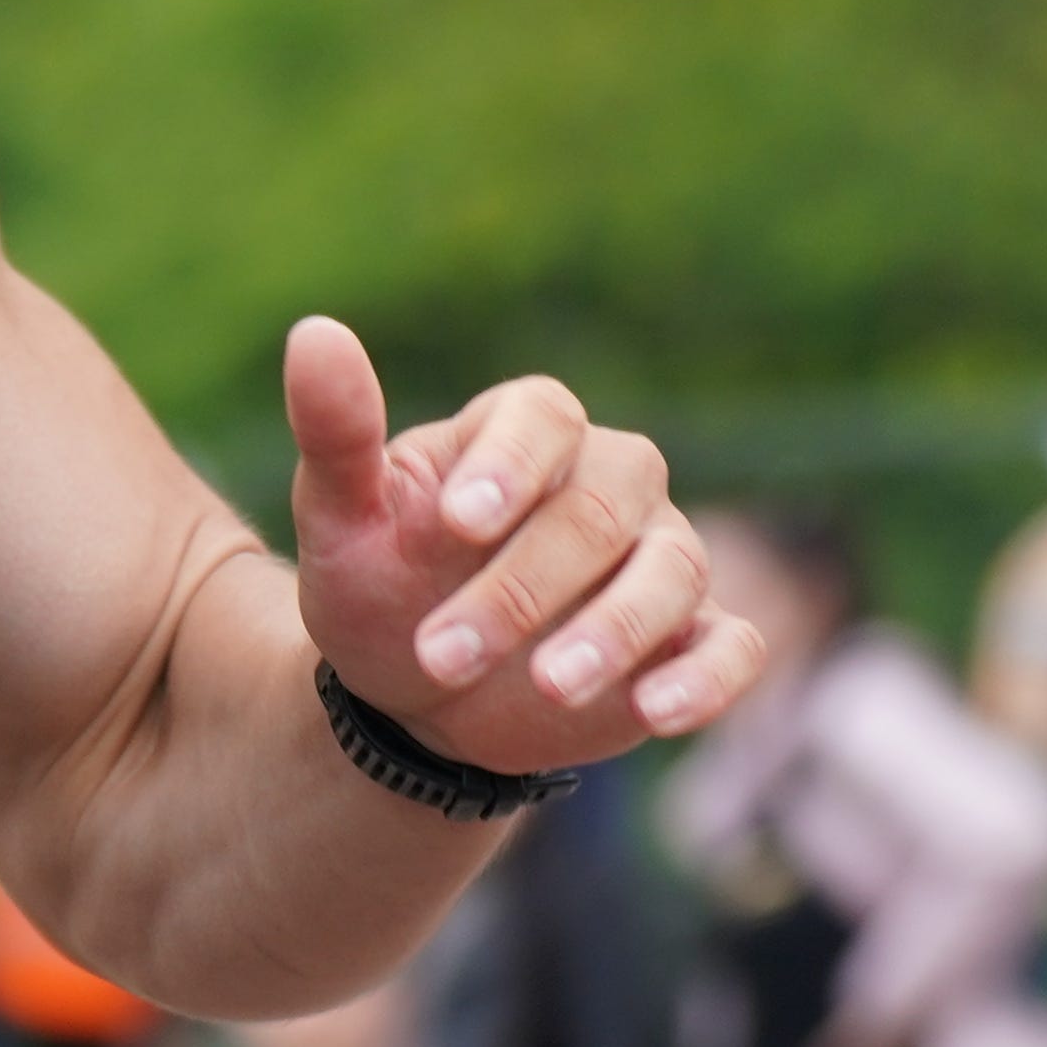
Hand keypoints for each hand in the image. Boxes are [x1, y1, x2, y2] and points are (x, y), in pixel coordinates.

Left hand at [284, 319, 762, 776]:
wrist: (414, 694)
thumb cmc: (379, 585)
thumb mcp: (340, 520)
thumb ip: (336, 431)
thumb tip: (314, 332)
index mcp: (522, 432)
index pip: (542, 417)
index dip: (509, 465)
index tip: (455, 524)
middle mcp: (607, 481)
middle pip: (603, 506)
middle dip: (525, 584)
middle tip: (441, 653)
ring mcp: (658, 558)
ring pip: (673, 571)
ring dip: (613, 631)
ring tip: (547, 685)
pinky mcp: (690, 640)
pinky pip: (732, 645)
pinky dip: (706, 677)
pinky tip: (657, 714)